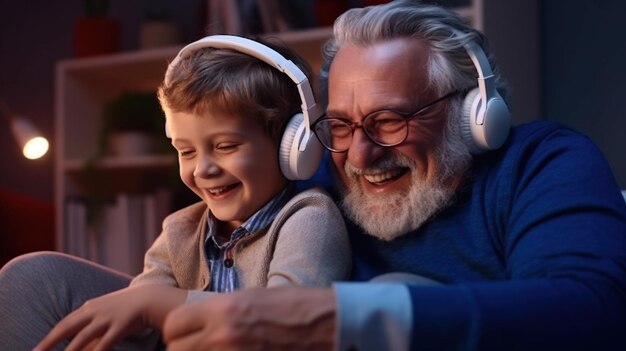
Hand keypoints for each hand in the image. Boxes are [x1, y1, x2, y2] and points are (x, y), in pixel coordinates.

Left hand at [34, 284, 185, 350]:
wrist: (153, 297)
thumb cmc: (129, 308)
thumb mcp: (108, 313)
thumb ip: (93, 327)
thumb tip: (83, 345)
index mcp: (90, 307)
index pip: (64, 323)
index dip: (49, 337)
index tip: (37, 348)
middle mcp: (95, 311)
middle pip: (67, 328)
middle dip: (49, 342)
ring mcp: (107, 318)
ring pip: (82, 338)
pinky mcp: (120, 325)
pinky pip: (104, 343)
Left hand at [163, 286, 336, 350]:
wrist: (330, 325)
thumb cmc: (296, 306)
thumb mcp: (253, 298)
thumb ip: (220, 313)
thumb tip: (199, 325)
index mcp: (223, 310)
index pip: (172, 324)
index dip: (178, 329)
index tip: (187, 331)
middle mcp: (222, 336)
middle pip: (176, 349)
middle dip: (185, 347)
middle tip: (203, 344)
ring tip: (218, 350)